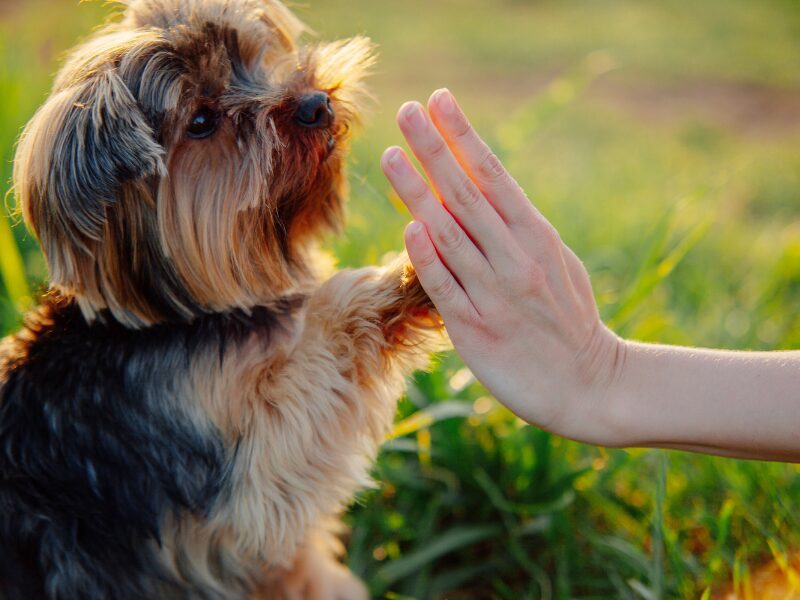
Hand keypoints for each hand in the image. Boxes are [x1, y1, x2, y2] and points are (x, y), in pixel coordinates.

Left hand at [380, 89, 623, 444]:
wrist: (590, 387)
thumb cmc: (569, 321)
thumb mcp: (556, 264)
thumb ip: (520, 231)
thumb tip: (482, 194)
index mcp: (538, 237)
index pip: (494, 176)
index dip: (464, 136)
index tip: (439, 100)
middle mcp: (517, 259)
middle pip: (467, 195)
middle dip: (434, 149)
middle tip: (406, 111)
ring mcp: (497, 295)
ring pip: (451, 234)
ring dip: (418, 192)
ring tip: (391, 156)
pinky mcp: (478, 331)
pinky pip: (447, 288)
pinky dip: (428, 256)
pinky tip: (409, 227)